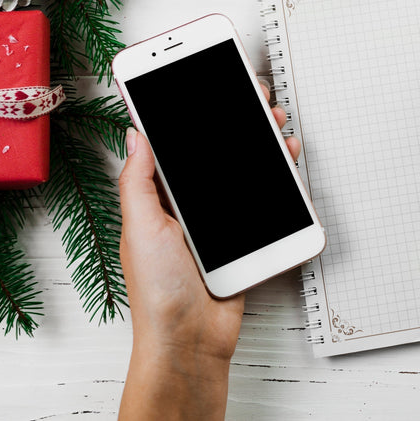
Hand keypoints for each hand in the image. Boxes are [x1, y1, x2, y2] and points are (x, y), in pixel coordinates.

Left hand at [118, 85, 298, 418]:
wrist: (190, 341)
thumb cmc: (157, 292)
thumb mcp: (140, 226)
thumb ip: (139, 178)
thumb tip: (135, 132)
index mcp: (158, 197)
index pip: (174, 143)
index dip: (187, 110)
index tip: (201, 80)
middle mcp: (187, 204)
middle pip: (214, 149)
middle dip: (234, 117)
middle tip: (252, 92)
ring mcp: (217, 220)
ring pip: (243, 168)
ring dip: (261, 141)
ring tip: (274, 120)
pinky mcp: (244, 237)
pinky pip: (263, 199)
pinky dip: (277, 177)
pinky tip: (285, 160)